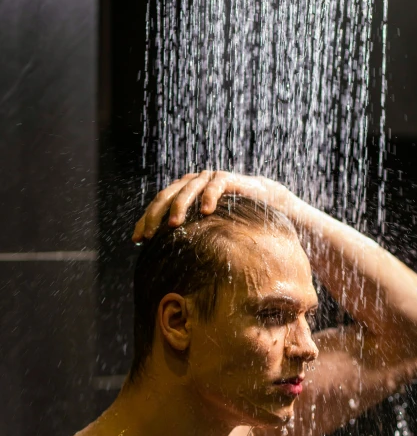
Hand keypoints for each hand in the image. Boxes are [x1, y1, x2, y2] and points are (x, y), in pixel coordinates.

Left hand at [132, 170, 293, 242]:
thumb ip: (187, 234)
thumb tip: (165, 258)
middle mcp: (191, 182)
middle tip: (149, 235)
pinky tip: (205, 211)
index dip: (146, 220)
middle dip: (155, 215)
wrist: (260, 201)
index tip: (137, 240)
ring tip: (173, 225)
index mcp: (181, 192)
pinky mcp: (226, 178)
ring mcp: (208, 178)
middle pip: (167, 195)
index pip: (157, 204)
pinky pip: (215, 186)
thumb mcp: (205, 227)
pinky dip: (209, 197)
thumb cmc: (229, 217)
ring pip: (188, 189)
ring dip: (179, 207)